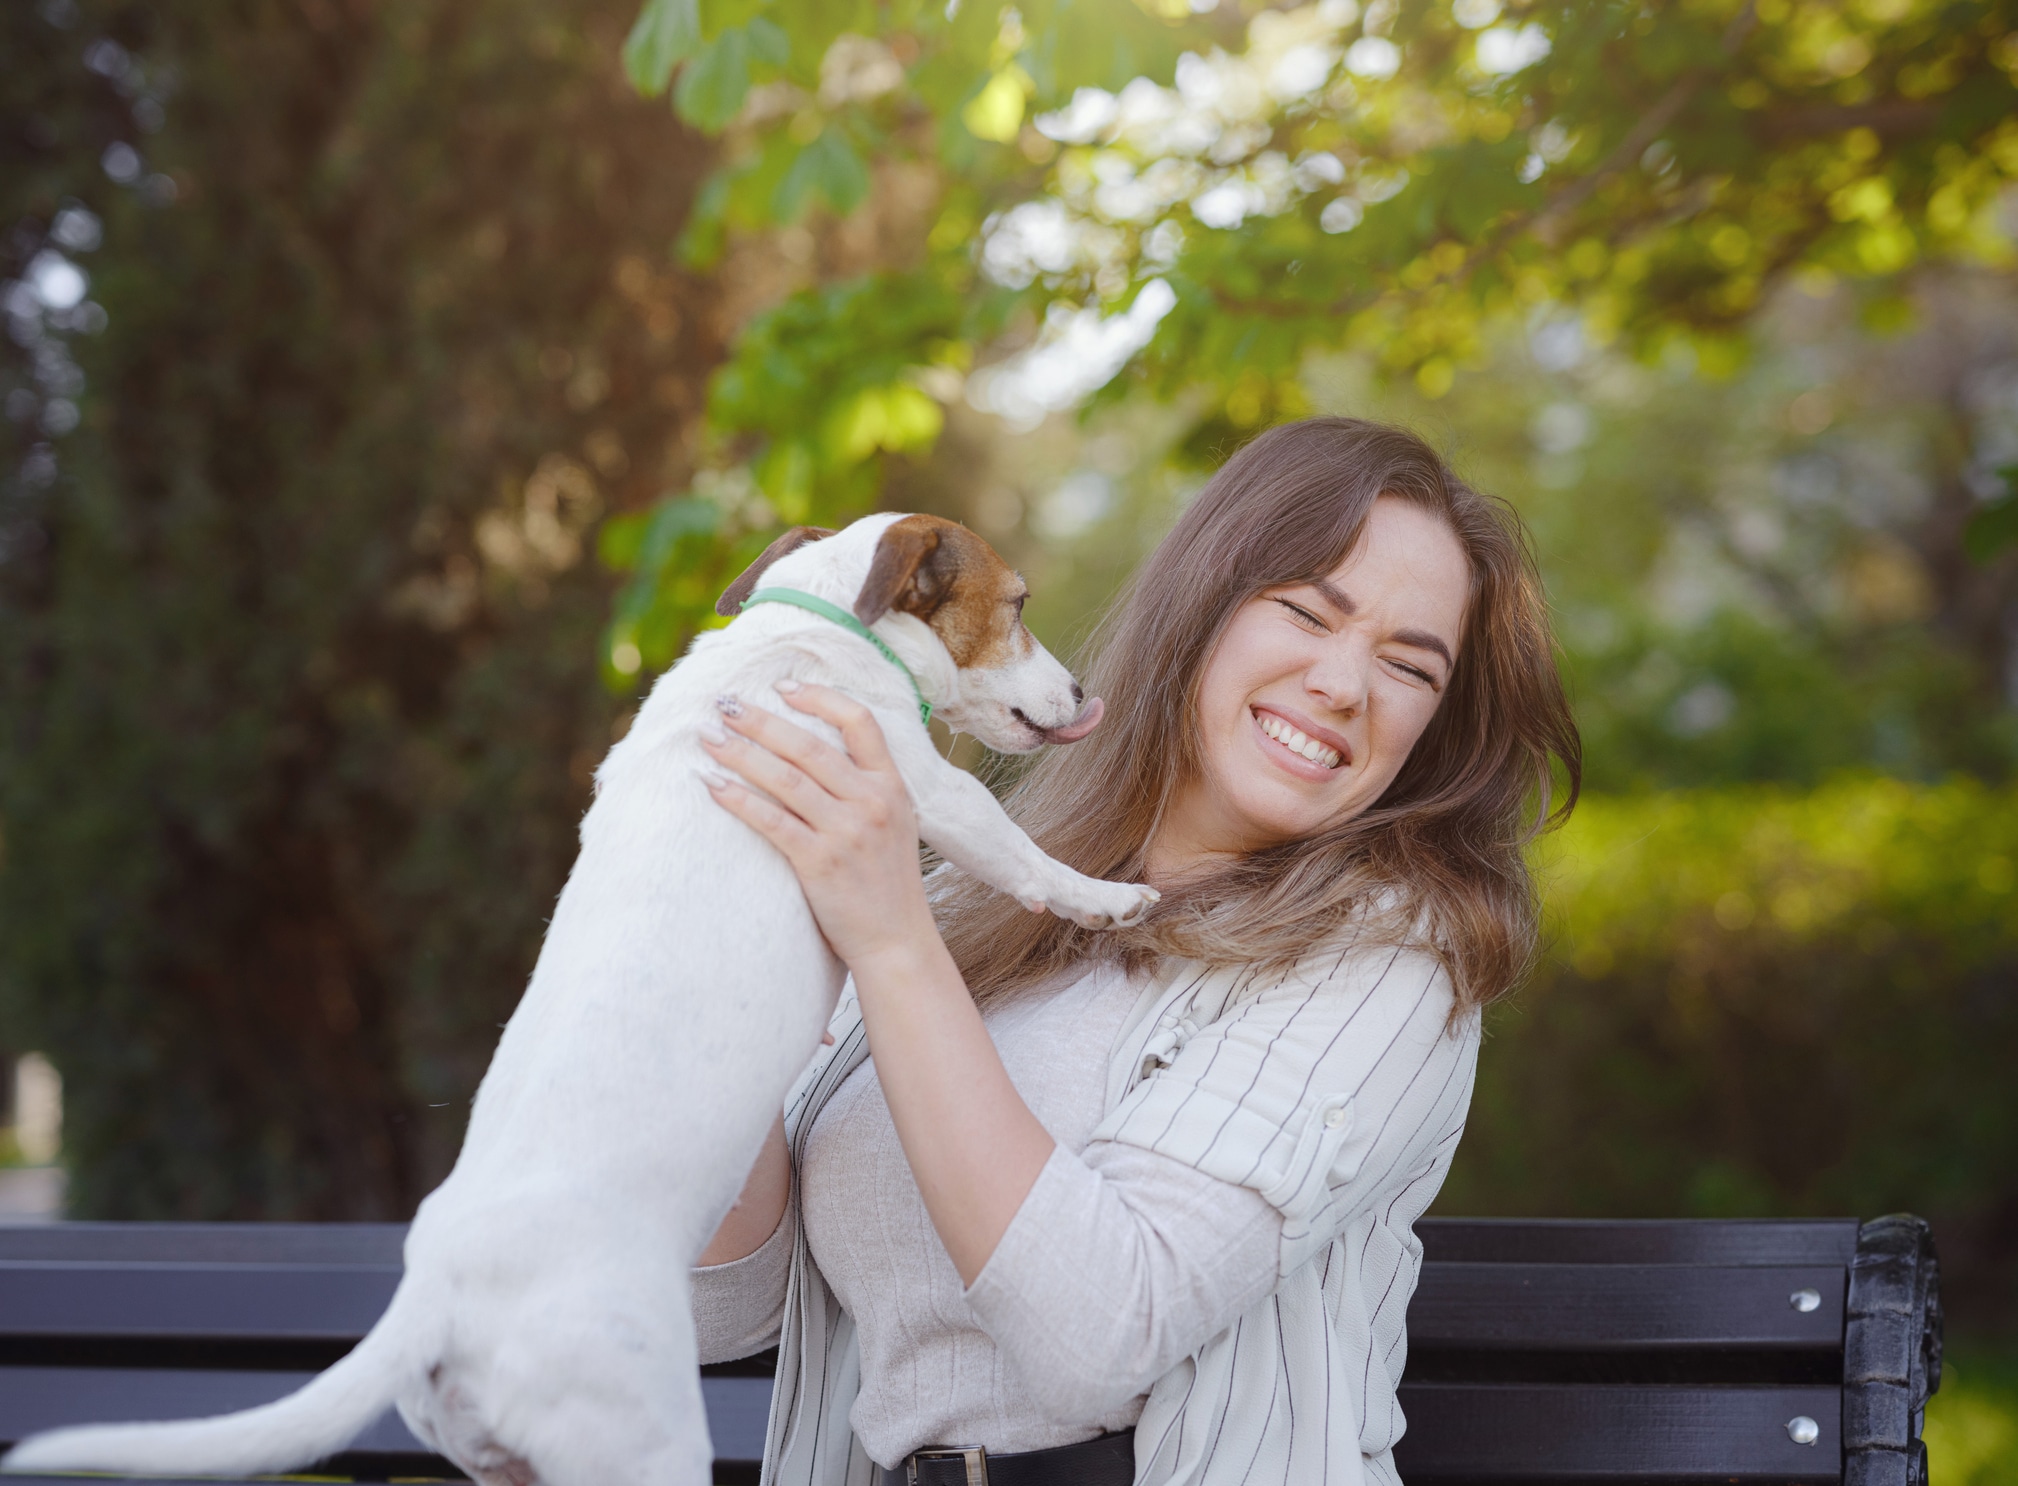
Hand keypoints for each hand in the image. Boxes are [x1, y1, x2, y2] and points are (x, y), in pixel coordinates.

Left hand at [700, 681, 936, 969]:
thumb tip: (818, 752)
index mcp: (892, 785)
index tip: (783, 687)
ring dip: (740, 753)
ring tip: (707, 737)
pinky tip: (713, 785)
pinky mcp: (820, 862)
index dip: (820, 697)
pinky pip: (771, 820)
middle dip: (760, 720)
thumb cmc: (887, 882)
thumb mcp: (896, 822)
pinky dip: (738, 799)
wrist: (897, 941)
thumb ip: (866, 786)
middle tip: (723, 703)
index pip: (860, 721)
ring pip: (785, 778)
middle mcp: (872, 801)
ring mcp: (847, 831)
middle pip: (809, 745)